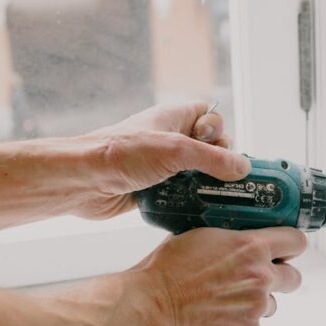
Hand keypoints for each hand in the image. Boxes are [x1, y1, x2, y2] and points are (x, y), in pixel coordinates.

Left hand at [69, 101, 249, 219]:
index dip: (219, 132)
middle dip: (216, 164)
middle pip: (210, 149)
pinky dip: (190, 201)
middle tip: (211, 176)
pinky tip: (192, 208)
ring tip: (206, 196)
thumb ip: (214, 159)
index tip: (213, 147)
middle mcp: (170, 138)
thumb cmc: (122, 154)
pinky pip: (183, 193)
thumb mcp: (176, 151)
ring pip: (197, 174)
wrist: (83, 181)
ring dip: (204, 186)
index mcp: (175, 117)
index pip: (211, 116)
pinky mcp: (154, 188)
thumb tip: (243, 167)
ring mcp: (162, 164)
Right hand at [127, 227, 306, 325]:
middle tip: (256, 280)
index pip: (295, 241)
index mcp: (251, 247)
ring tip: (224, 302)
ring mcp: (256, 306)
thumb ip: (231, 240)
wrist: (150, 307)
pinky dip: (241, 324)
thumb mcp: (201, 237)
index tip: (285, 251)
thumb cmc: (166, 271)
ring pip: (270, 304)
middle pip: (293, 277)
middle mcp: (261, 277)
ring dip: (255, 303)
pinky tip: (218, 318)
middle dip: (278, 278)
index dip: (290, 247)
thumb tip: (240, 242)